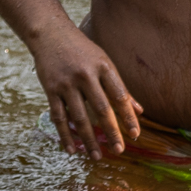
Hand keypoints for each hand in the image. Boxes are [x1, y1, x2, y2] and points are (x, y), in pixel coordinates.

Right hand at [32, 29, 142, 158]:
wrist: (50, 34)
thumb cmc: (82, 50)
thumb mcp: (104, 62)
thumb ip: (120, 87)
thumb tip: (139, 110)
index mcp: (103, 67)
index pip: (120, 96)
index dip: (128, 116)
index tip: (135, 134)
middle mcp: (86, 75)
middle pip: (101, 109)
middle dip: (112, 132)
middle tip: (119, 150)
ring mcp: (67, 83)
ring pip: (79, 117)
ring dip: (89, 139)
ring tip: (97, 156)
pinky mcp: (51, 90)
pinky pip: (59, 117)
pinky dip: (65, 135)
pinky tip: (72, 149)